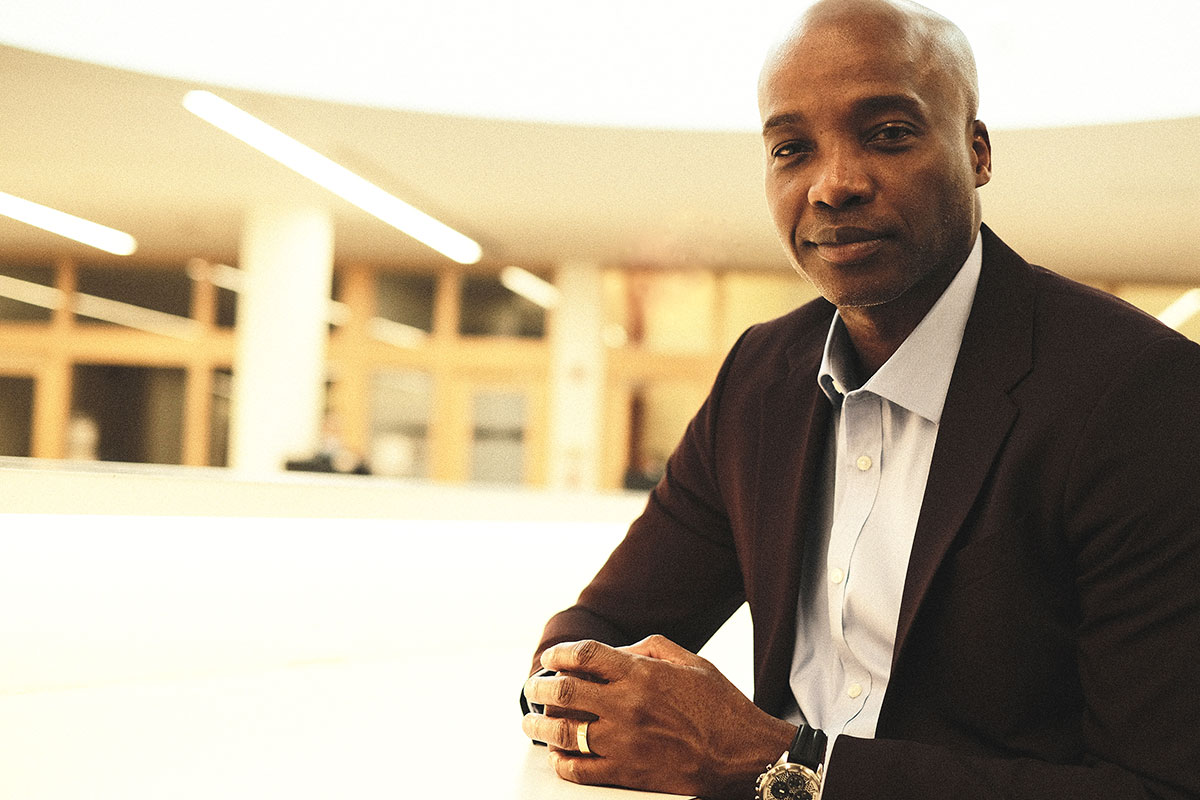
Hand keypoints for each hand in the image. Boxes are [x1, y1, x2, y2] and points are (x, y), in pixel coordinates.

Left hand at [521, 635, 794, 798]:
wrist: (745, 755)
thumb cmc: (722, 707)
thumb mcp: (691, 662)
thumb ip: (650, 649)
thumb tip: (617, 650)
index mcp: (642, 674)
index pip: (584, 656)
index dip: (560, 654)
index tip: (551, 658)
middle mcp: (627, 705)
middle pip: (565, 692)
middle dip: (540, 688)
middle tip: (533, 689)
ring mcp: (625, 741)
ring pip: (565, 732)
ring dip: (540, 726)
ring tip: (531, 723)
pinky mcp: (628, 773)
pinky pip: (581, 770)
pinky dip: (562, 763)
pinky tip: (558, 756)